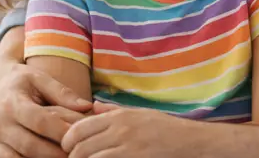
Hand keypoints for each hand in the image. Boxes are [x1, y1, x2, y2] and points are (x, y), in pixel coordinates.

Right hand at [0, 45, 93, 157]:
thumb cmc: (19, 79)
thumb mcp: (39, 78)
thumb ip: (62, 92)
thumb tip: (87, 106)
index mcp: (12, 103)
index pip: (40, 121)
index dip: (61, 131)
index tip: (79, 137)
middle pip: (30, 146)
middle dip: (55, 153)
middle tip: (76, 153)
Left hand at [62, 103, 199, 157]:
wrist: (191, 142)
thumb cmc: (166, 129)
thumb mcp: (140, 113)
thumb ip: (114, 111)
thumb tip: (93, 107)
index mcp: (118, 117)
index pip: (78, 129)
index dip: (67, 142)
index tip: (69, 150)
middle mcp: (120, 130)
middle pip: (79, 148)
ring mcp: (127, 148)